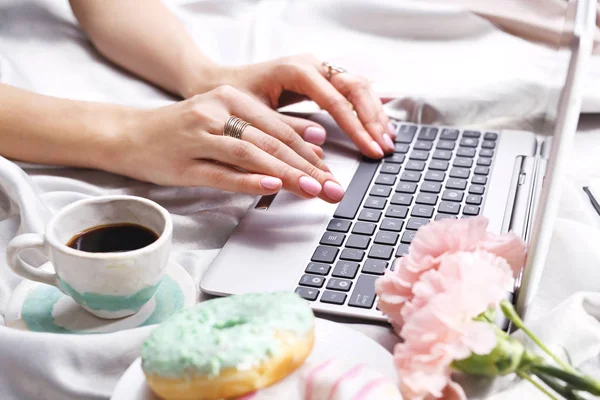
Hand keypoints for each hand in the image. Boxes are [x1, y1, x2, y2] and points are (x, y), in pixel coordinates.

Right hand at [106, 86, 344, 201]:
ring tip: (312, 189)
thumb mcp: (226, 119)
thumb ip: (266, 129)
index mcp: (231, 98)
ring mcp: (199, 137)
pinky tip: (270, 186)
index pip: (281, 127)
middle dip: (308, 167)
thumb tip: (314, 144)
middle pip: (272, 141)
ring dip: (286, 174)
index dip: (312, 151)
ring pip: (251, 155)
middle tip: (334, 187)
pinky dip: (248, 179)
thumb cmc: (183, 130)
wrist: (128, 134)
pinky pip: (221, 173)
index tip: (333, 172)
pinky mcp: (184, 164)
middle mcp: (217, 112)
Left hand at [204, 54, 395, 158]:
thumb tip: (320, 142)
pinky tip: (379, 126)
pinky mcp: (320, 78)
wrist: (218, 83)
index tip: (369, 148)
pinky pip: (351, 90)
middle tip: (383, 148)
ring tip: (387, 141)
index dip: (356, 126)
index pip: (336, 99)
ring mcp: (318, 68)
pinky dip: (367, 109)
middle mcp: (312, 64)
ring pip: (358, 86)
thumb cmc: (233, 98)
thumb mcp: (255, 115)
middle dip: (372, 120)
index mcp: (296, 70)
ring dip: (375, 114)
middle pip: (355, 87)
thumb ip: (287, 128)